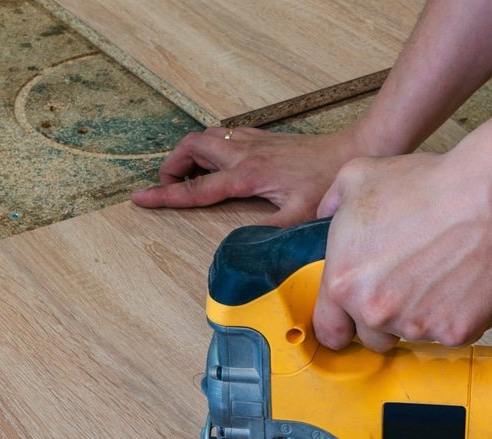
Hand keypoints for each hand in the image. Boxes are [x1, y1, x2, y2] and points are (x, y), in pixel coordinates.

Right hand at [131, 126, 364, 226]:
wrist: (353, 149)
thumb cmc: (328, 182)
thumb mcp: (299, 217)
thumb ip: (267, 234)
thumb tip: (240, 250)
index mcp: (247, 175)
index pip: (196, 188)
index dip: (164, 196)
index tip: (139, 199)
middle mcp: (244, 153)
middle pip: (191, 147)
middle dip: (172, 165)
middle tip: (170, 187)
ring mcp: (253, 141)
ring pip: (206, 137)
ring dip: (190, 154)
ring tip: (190, 176)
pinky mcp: (263, 137)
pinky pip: (225, 136)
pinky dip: (211, 147)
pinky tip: (220, 164)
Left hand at [313, 151, 491, 351]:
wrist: (490, 196)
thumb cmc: (428, 185)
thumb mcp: (358, 176)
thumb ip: (332, 202)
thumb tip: (326, 214)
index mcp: (343, 282)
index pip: (329, 330)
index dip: (342, 325)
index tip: (353, 321)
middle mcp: (374, 311)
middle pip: (372, 338)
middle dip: (385, 318)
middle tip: (406, 284)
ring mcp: (415, 326)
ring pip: (412, 335)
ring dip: (421, 314)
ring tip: (439, 272)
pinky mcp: (454, 332)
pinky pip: (450, 333)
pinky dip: (456, 314)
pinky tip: (463, 281)